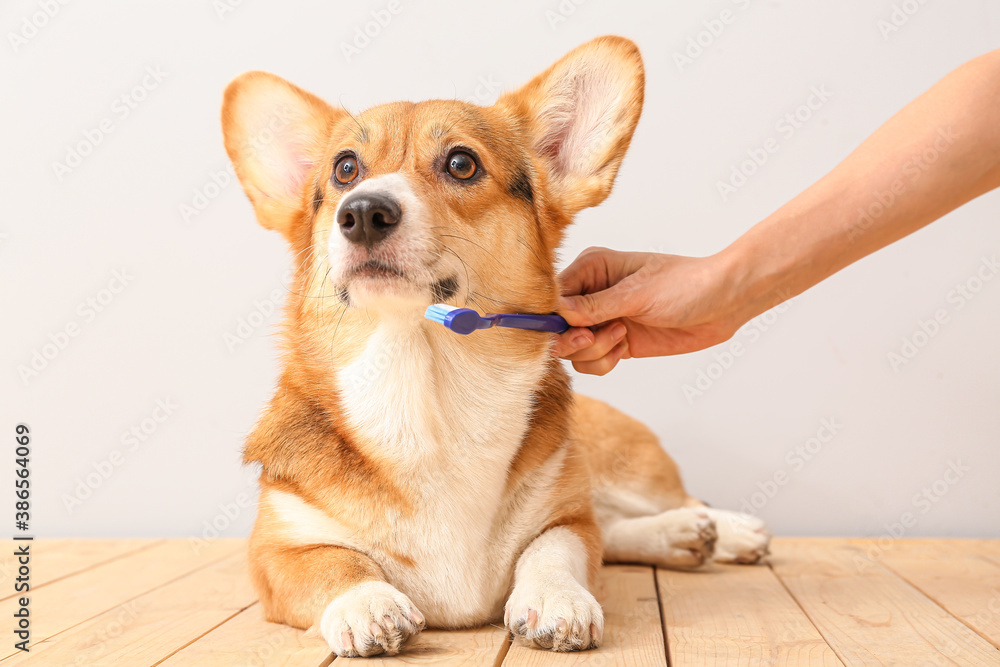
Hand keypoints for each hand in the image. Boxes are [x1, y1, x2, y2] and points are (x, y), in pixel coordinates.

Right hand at [553, 247, 751, 374]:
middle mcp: (591, 294)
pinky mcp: (615, 342)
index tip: (572, 329)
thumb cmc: (686, 285)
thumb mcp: (637, 294)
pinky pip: (590, 362)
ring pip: (572, 349)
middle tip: (597, 337)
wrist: (723, 304)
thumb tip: (557, 312)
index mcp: (591, 268)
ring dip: (593, 352)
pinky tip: (625, 349)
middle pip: (556, 327)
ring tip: (622, 337)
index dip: (553, 317)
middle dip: (574, 339)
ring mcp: (602, 320)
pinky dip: (603, 362)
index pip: (553, 296)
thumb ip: (594, 306)